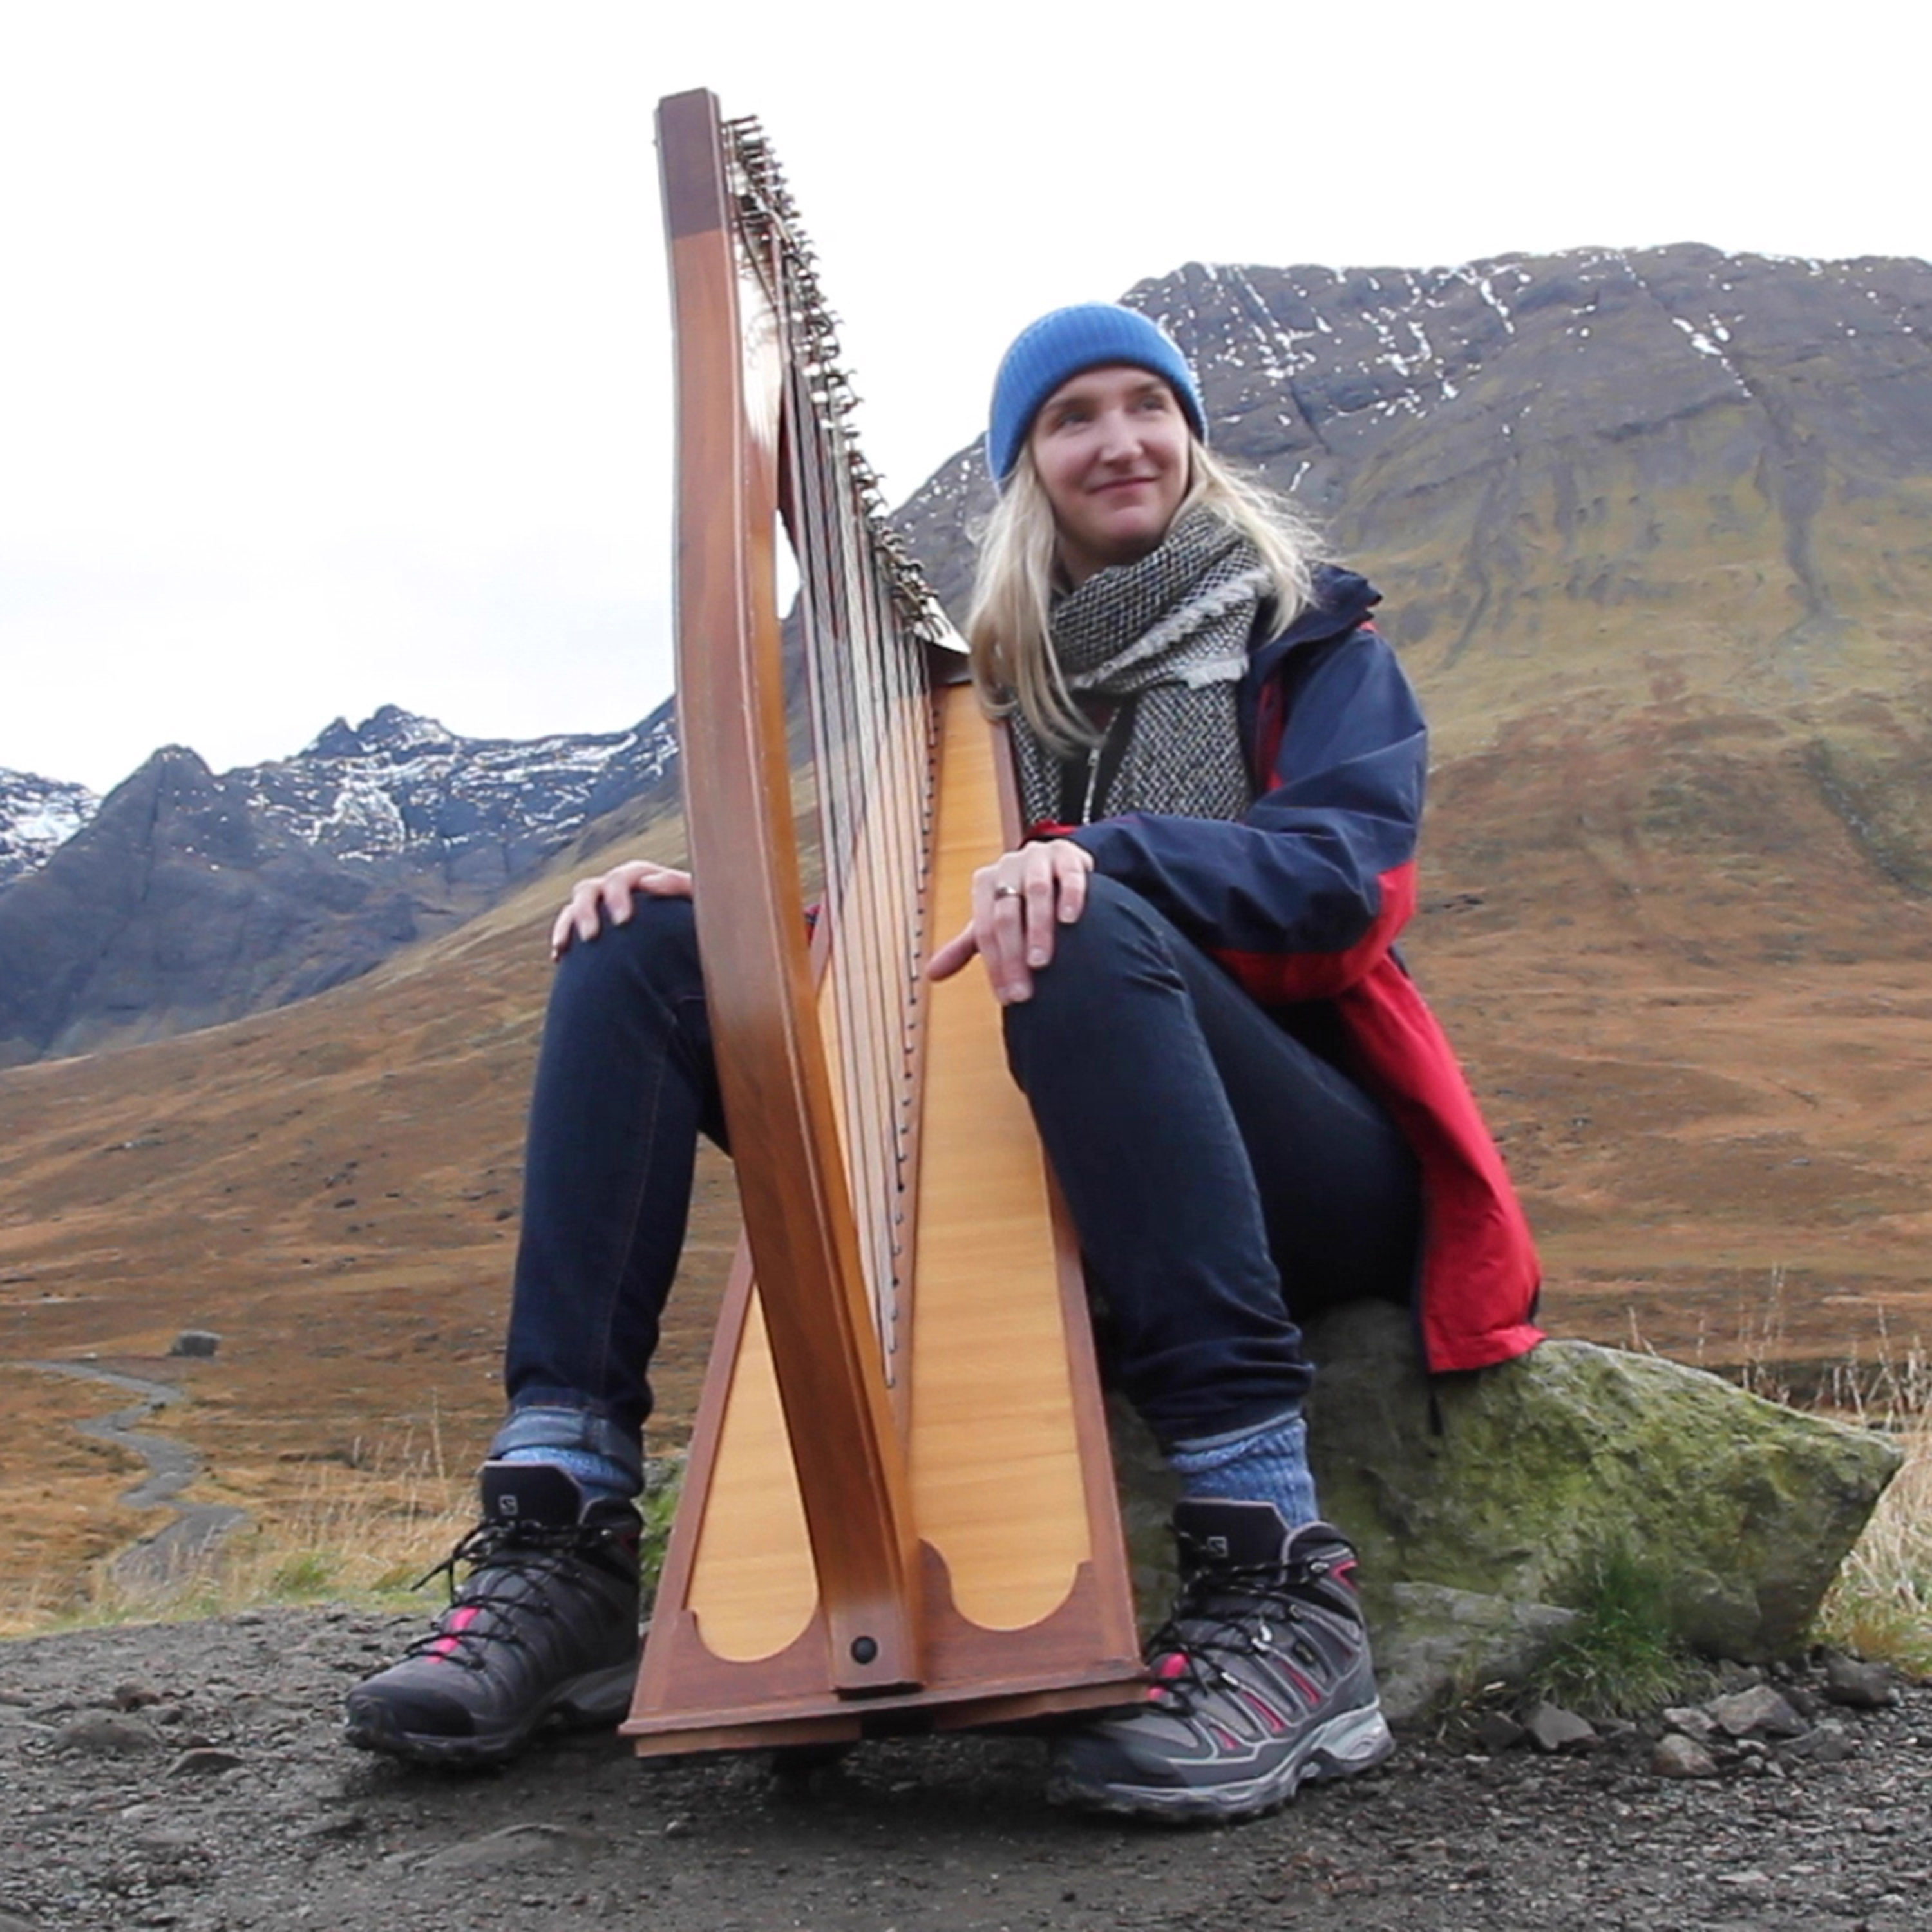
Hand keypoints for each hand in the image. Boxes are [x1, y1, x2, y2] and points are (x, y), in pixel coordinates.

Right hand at [550, 859, 691, 958]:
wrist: (686, 948)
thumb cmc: (696, 922)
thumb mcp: (697, 903)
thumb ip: (679, 886)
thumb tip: (650, 882)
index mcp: (645, 879)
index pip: (625, 877)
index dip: (618, 894)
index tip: (622, 920)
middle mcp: (618, 889)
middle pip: (592, 889)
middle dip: (587, 910)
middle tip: (591, 936)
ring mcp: (602, 907)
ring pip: (576, 906)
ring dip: (569, 922)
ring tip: (564, 946)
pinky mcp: (592, 927)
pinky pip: (568, 926)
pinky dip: (562, 938)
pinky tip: (559, 955)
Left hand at [926, 840, 1093, 1003]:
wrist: (1057, 861)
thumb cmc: (1022, 896)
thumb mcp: (993, 918)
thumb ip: (965, 946)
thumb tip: (931, 975)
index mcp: (985, 883)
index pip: (984, 929)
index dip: (994, 965)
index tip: (1008, 998)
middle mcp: (1008, 867)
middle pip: (1006, 914)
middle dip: (1012, 955)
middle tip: (1023, 992)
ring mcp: (1038, 858)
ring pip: (1036, 892)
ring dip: (1037, 929)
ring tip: (1040, 963)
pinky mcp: (1068, 854)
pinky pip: (1069, 874)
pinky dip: (1069, 896)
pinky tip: (1070, 920)